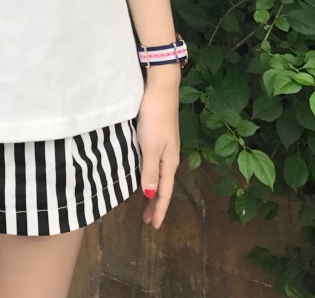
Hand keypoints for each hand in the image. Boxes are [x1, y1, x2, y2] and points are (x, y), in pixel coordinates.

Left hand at [136, 69, 180, 229]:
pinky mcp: (159, 136)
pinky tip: (144, 173)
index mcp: (169, 161)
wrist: (160, 89)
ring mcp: (165, 145)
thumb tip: (151, 195)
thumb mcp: (150, 146)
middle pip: (163, 185)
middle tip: (147, 220)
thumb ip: (150, 170)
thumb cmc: (154, 117)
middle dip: (156, 203)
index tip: (153, 226)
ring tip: (145, 202)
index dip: (159, 209)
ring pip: (159, 174)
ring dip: (153, 190)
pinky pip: (155, 163)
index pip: (164, 192)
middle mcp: (169, 156)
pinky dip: (150, 174)